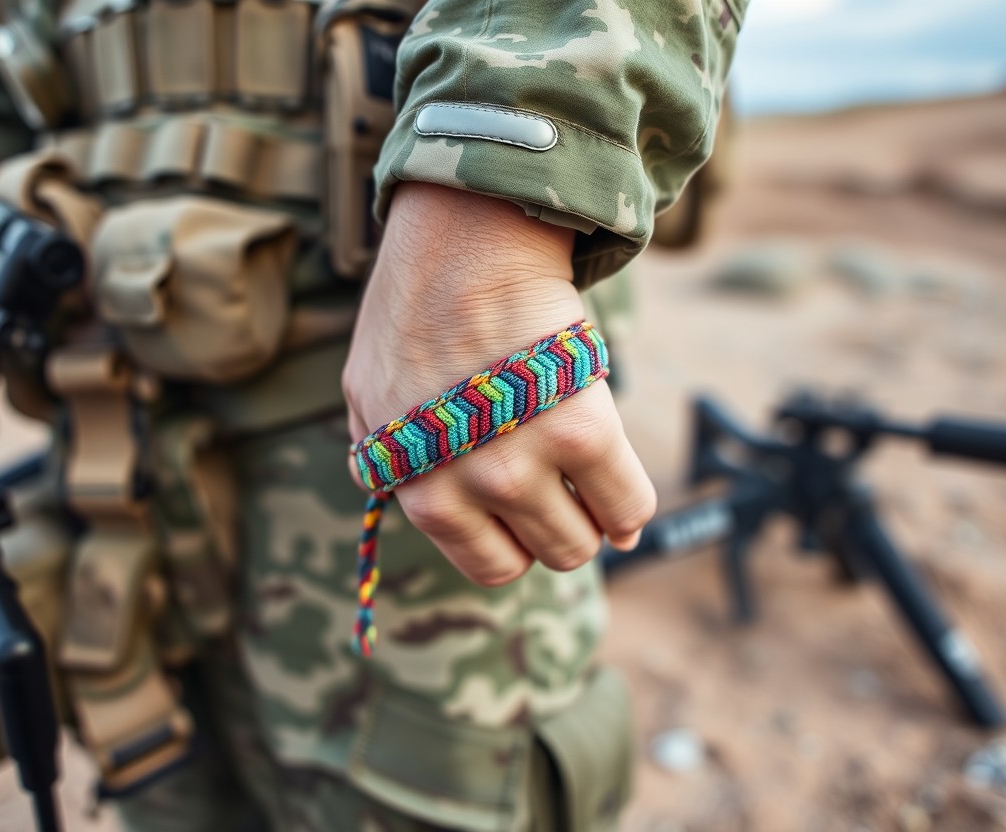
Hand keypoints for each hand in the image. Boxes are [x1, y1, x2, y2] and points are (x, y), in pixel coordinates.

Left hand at [343, 183, 655, 585]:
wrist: (461, 239)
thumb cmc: (418, 309)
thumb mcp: (373, 401)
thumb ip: (395, 465)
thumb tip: (434, 515)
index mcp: (413, 488)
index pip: (488, 563)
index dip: (517, 541)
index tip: (531, 512)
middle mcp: (461, 488)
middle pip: (544, 556)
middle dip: (561, 527)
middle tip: (564, 483)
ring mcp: (517, 464)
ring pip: (585, 541)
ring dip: (596, 518)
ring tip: (588, 475)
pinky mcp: (577, 430)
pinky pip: (628, 503)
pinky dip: (632, 502)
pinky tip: (620, 479)